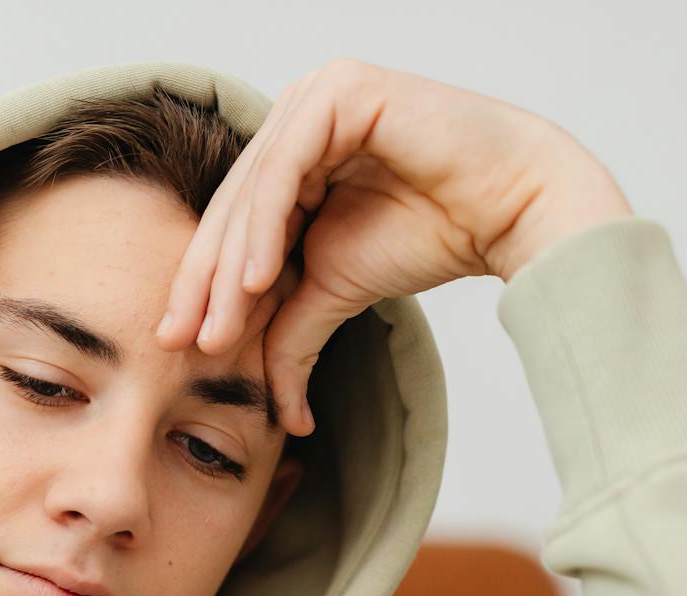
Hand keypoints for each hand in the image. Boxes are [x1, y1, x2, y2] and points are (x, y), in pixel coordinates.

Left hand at [155, 57, 631, 435]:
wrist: (510, 210)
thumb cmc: (432, 236)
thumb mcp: (334, 290)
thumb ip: (287, 331)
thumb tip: (278, 413)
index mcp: (286, 152)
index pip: (229, 223)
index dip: (200, 286)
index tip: (176, 344)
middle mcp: (294, 117)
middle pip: (232, 209)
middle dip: (204, 284)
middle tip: (184, 342)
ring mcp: (315, 98)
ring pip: (252, 195)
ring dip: (232, 269)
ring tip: (220, 327)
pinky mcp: (340, 92)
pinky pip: (285, 169)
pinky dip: (265, 228)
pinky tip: (258, 280)